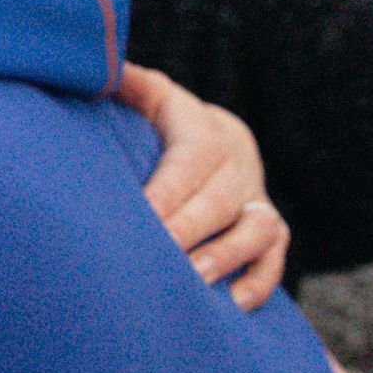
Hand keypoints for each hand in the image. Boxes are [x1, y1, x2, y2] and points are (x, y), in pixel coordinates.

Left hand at [119, 65, 289, 309]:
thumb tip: (96, 67)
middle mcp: (239, 164)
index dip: (167, 190)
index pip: (190, 159)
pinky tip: (233, 305)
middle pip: (221, 198)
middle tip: (160, 254)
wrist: (219, 139)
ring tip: (194, 282)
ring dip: (227, 256)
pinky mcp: (272, 230)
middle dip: (190, 229)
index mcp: (205, 129)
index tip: (140, 217)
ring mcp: (258, 199)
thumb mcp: (150, 95)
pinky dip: (260, 281)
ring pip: (258, 227)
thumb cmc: (165, 123)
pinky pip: (276, 256)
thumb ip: (127, 83)